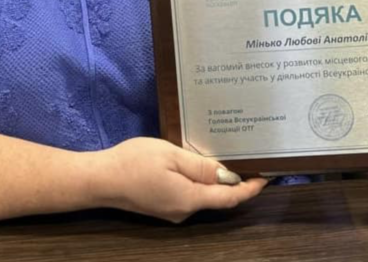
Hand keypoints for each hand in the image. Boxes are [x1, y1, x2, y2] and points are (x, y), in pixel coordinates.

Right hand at [95, 137, 266, 222]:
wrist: (100, 179)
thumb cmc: (134, 162)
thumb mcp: (171, 156)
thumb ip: (201, 166)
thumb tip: (228, 175)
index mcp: (190, 199)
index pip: (230, 198)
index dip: (250, 189)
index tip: (267, 177)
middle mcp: (184, 211)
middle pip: (218, 198)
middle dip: (235, 182)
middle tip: (248, 159)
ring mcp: (172, 211)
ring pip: (202, 196)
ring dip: (215, 181)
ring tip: (223, 157)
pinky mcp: (162, 206)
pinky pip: (188, 195)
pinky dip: (198, 182)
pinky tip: (195, 166)